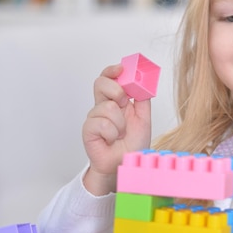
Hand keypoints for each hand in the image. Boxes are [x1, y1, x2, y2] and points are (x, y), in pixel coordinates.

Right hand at [82, 63, 151, 194]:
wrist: (123, 164)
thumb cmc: (132, 144)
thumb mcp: (144, 119)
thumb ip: (142, 99)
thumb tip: (142, 82)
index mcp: (117, 100)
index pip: (110, 78)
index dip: (113, 70)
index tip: (121, 68)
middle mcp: (104, 106)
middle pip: (101, 83)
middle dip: (116, 90)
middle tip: (124, 104)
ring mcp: (94, 117)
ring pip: (107, 106)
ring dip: (119, 123)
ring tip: (120, 134)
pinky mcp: (88, 129)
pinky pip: (101, 123)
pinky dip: (111, 133)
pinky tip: (111, 140)